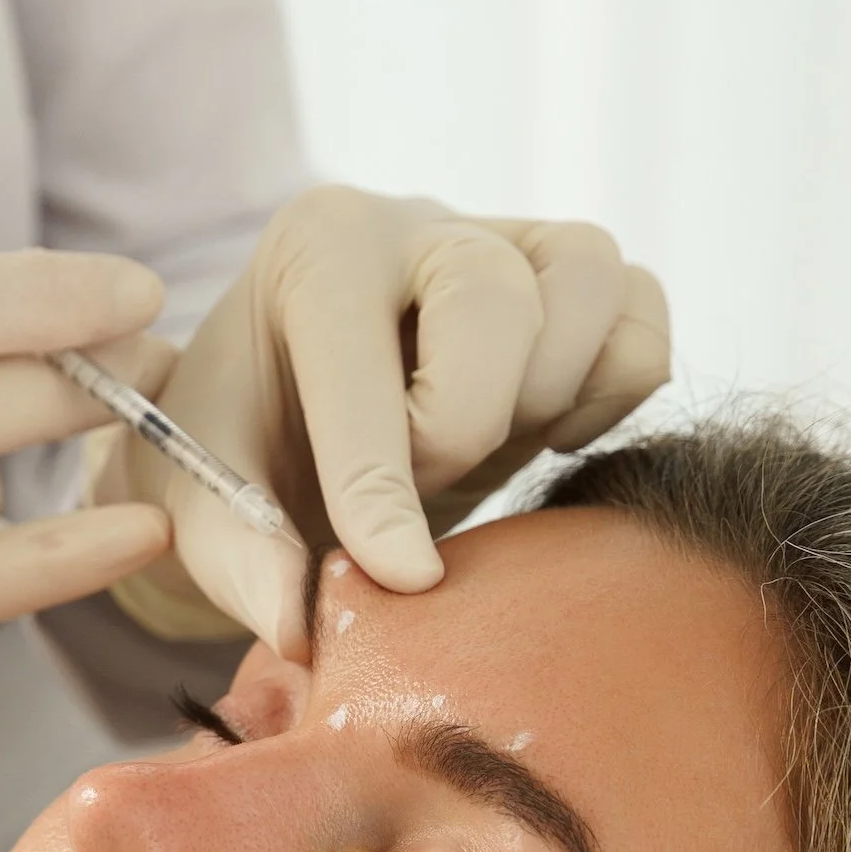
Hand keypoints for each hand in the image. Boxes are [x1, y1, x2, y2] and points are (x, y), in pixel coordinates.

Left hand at [103, 185, 669, 654]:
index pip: (362, 355)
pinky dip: (612, 390)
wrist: (296, 436)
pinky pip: (642, 321)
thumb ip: (244, 566)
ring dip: (549, 396)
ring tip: (484, 449)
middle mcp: (420, 224)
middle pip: (498, 300)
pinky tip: (542, 435)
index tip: (400, 580)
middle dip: (463, 428)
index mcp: (316, 248)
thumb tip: (302, 627)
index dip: (380, 486)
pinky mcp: (579, 290)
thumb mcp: (209, 518)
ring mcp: (513, 240)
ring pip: (591, 283)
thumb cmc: (249, 466)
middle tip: (420, 483)